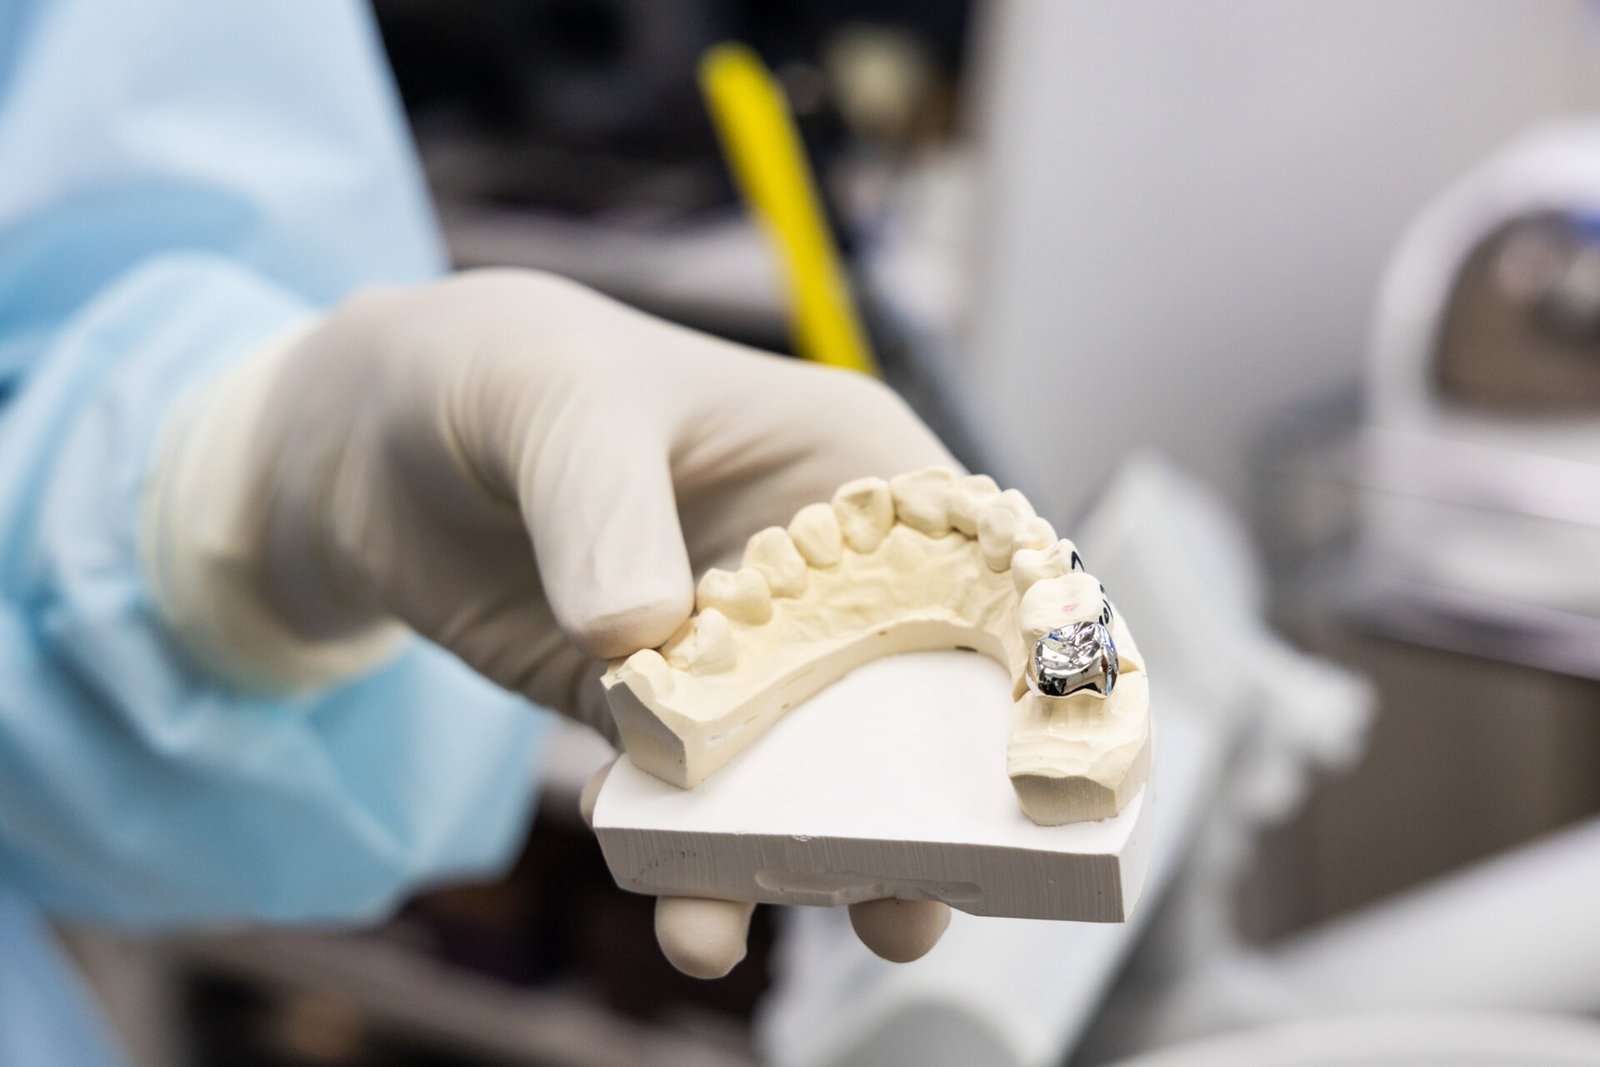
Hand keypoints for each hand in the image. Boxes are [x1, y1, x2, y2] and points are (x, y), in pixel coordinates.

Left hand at [143, 269, 955, 976]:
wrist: (369, 439)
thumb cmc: (496, 370)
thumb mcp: (552, 398)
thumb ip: (602, 502)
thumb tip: (642, 631)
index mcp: (846, 466)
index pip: (979, 564)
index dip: (1033, 662)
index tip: (1044, 771)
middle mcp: (816, 571)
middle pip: (913, 699)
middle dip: (925, 805)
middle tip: (913, 900)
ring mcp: (741, 651)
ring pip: (809, 772)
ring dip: (805, 858)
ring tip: (763, 920)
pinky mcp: (656, 712)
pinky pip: (696, 797)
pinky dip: (693, 857)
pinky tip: (684, 906)